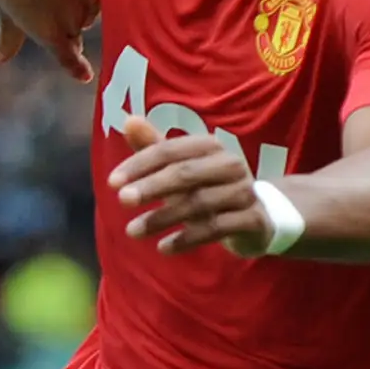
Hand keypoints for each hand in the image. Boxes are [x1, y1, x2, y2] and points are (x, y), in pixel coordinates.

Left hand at [110, 123, 274, 255]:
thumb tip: (128, 120)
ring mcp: (244, 192)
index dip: (140, 164)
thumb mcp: (181, 166)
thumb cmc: (208, 185)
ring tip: (132, 231)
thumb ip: (154, 146)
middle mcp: (230, 164)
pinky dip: (187, 239)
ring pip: (199, 203)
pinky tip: (162, 248)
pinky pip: (216, 229)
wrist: (257, 215)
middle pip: (186, 173)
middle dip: (152, 186)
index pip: (169, 150)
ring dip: (163, 217)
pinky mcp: (252, 219)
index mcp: (209, 146)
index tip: (112, 182)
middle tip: (122, 200)